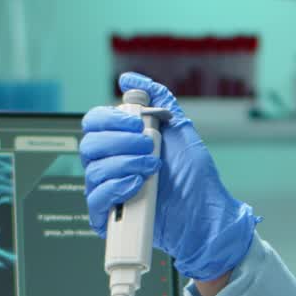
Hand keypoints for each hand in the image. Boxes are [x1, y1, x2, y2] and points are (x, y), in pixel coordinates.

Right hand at [80, 72, 258, 281]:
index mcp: (122, 143)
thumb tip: (130, 78)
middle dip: (120, 143)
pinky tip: (136, 187)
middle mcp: (111, 165)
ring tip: (151, 170)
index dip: (110, 120)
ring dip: (124, 165)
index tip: (137, 125)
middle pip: (88, 145)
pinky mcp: (111, 217)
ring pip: (92, 171)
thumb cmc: (195, 177)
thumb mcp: (179, 130)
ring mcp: (110, 190)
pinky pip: (95, 200)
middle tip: (148, 148)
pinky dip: (115, 189)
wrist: (206, 215)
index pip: (94, 123)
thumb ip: (158, 100)